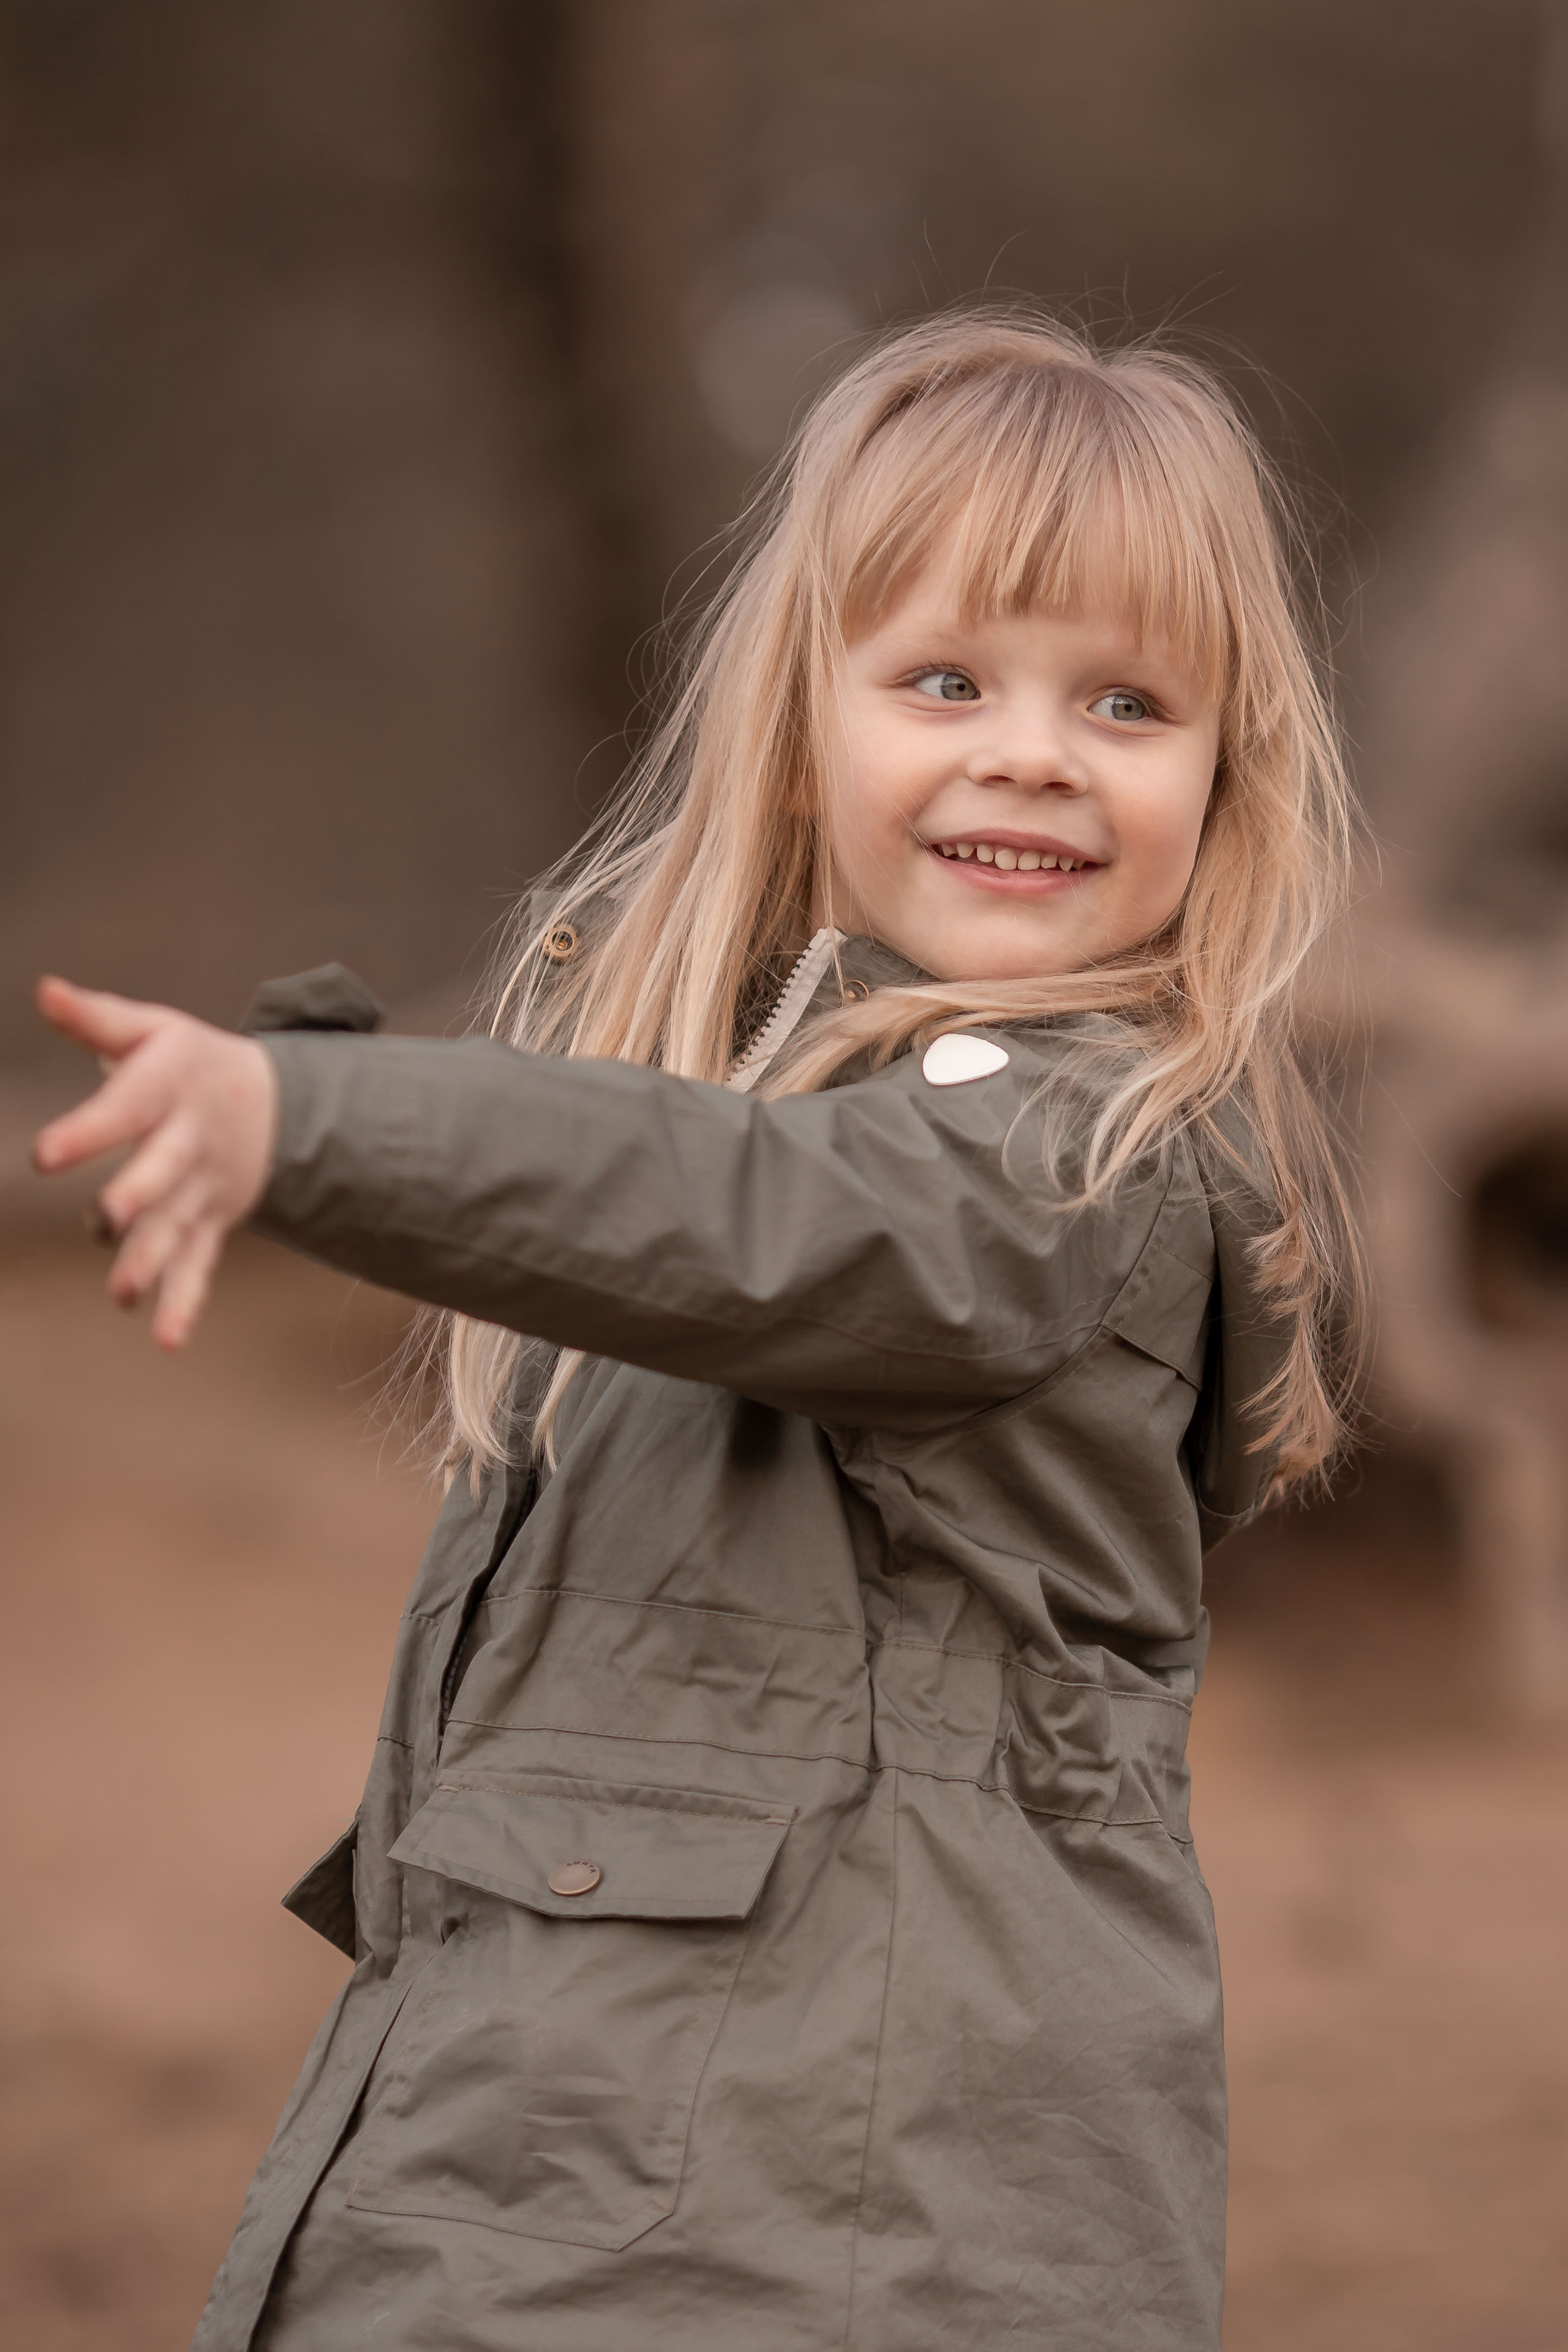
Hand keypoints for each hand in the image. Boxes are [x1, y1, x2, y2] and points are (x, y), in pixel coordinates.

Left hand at [31, 977, 278, 1349]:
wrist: (273, 1105)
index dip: (86, 1132)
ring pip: (178, 1227)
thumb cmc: (188, 1062)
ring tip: (122, 1294)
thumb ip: (94, 1017)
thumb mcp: (151, 1029)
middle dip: (139, 1195)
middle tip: (111, 1216)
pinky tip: (165, 1339)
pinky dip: (185, 1302)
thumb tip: (43, 990)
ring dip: (154, 1261)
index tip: (43, 1156)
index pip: (124, 1108)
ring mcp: (202, 1189)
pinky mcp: (210, 1224)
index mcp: (168, 1088)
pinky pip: (199, 1266)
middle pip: (162, 1171)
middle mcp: (188, 1142)